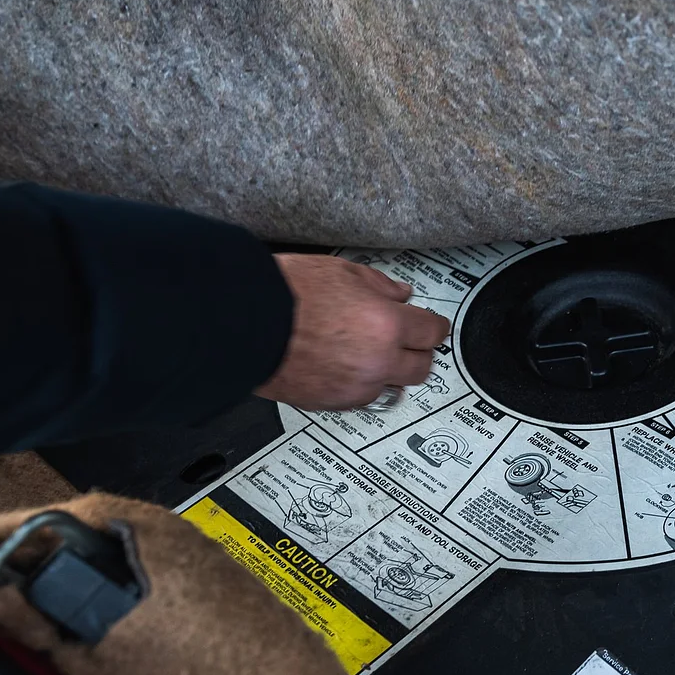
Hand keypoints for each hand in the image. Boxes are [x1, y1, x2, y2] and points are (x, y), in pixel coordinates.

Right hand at [256, 254, 450, 409]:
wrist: (241, 323)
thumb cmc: (283, 293)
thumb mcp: (341, 272)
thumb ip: (379, 285)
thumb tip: (400, 295)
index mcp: (386, 325)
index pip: (432, 332)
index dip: (433, 327)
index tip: (431, 326)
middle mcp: (377, 361)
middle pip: (421, 367)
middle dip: (418, 353)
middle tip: (408, 342)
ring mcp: (355, 387)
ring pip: (393, 387)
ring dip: (389, 372)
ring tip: (369, 354)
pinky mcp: (333, 402)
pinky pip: (361, 398)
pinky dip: (360, 384)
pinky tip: (345, 366)